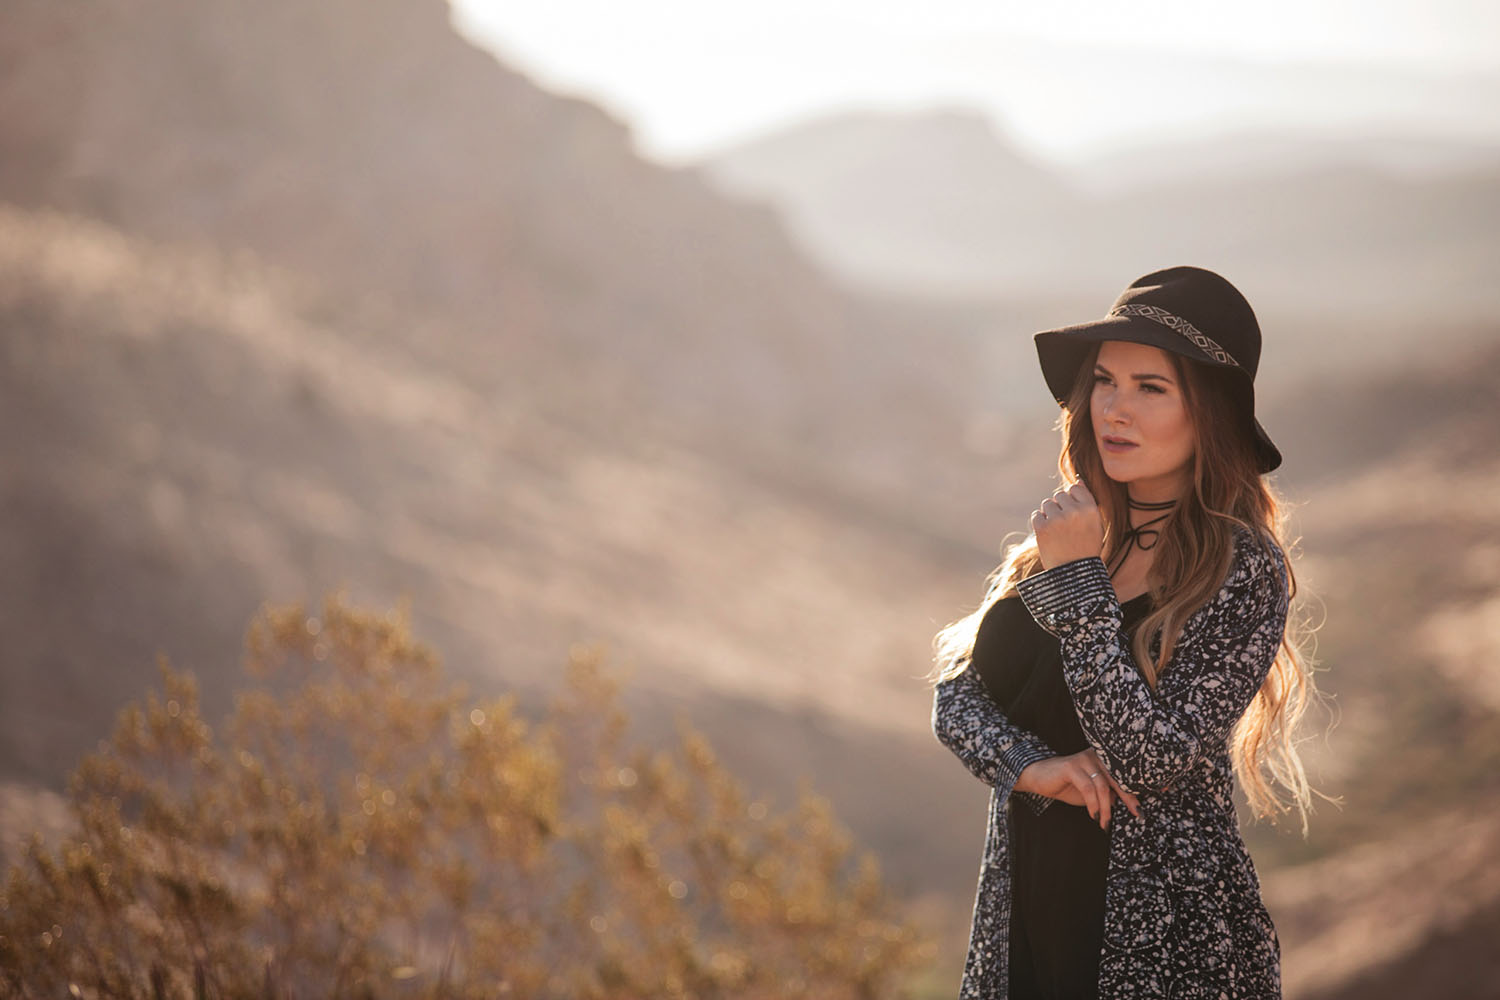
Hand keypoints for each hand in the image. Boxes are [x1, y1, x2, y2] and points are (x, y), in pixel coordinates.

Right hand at [1014, 749, 1140, 828]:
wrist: (1039, 777)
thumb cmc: (1068, 785)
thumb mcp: (1093, 791)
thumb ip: (1110, 794)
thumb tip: (1133, 805)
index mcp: (1105, 759)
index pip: (1127, 772)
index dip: (1143, 782)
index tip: (1164, 789)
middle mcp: (1097, 755)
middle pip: (1119, 778)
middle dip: (1131, 798)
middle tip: (1139, 815)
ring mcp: (1084, 759)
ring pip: (1103, 786)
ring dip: (1106, 809)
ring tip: (1105, 824)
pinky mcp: (1071, 766)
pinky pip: (1088, 788)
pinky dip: (1093, 804)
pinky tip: (1094, 816)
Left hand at [1031, 481, 1103, 569]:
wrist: (1073, 574)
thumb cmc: (1085, 547)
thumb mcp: (1095, 524)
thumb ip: (1086, 502)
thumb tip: (1077, 480)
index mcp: (1091, 509)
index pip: (1075, 488)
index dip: (1072, 500)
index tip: (1073, 513)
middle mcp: (1074, 511)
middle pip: (1059, 495)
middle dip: (1060, 507)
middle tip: (1065, 526)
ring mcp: (1057, 519)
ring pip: (1047, 503)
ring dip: (1049, 514)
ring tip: (1058, 532)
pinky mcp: (1042, 527)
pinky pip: (1037, 515)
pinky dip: (1040, 523)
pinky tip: (1049, 535)